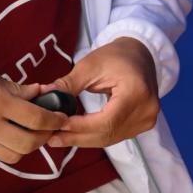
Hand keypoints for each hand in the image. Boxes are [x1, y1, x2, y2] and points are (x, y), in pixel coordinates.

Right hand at [0, 49, 67, 164]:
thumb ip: (15, 87)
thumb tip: (40, 94)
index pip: (35, 118)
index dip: (54, 120)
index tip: (61, 117)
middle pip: (27, 144)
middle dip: (44, 137)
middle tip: (50, 127)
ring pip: (12, 156)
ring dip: (26, 146)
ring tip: (30, 132)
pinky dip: (6, 146)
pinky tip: (8, 132)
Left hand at [36, 36, 159, 148]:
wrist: (139, 53)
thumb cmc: (115, 56)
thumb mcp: (89, 65)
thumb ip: (68, 84)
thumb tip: (45, 97)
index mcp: (136, 92)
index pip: (105, 121)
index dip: (80, 127)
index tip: (56, 125)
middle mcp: (146, 111)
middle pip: (107, 134)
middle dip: (77, 137)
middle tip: (52, 138)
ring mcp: (147, 120)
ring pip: (110, 138)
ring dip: (84, 139)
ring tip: (59, 137)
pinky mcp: (142, 124)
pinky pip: (115, 135)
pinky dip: (95, 135)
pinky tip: (76, 133)